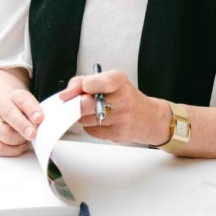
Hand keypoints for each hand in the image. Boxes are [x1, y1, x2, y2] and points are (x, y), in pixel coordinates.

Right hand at [0, 89, 43, 156]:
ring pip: (4, 133)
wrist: (8, 113)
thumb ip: (40, 117)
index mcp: (16, 97)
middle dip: (22, 125)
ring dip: (18, 140)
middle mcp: (1, 106)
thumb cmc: (25, 113)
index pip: (24, 100)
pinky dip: (12, 150)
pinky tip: (20, 146)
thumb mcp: (34, 109)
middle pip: (9, 114)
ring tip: (27, 140)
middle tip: (32, 133)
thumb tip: (47, 129)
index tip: (39, 118)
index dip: (32, 109)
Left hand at [58, 70, 172, 145]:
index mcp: (119, 80)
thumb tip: (67, 92)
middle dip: (77, 104)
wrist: (148, 118)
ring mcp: (121, 118)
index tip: (84, 87)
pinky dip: (90, 126)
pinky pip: (91, 130)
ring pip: (86, 119)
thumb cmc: (125, 97)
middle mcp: (123, 98)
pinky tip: (100, 121)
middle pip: (88, 104)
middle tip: (75, 103)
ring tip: (92, 111)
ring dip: (82, 115)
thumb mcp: (109, 81)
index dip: (91, 84)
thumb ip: (85, 81)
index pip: (106, 81)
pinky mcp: (118, 134)